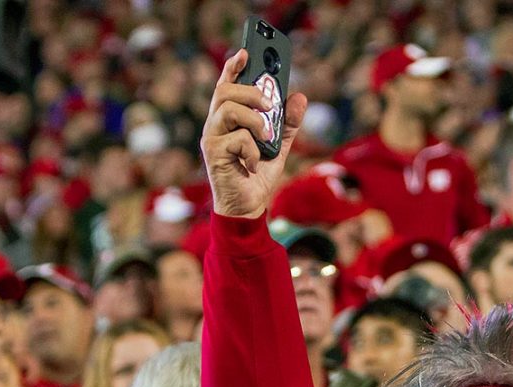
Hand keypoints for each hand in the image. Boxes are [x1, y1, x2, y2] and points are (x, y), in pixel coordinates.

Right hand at [201, 50, 308, 218]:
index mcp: (229, 119)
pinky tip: (254, 164)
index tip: (245, 52)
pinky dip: (252, 150)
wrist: (248, 207)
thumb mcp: (280, 146)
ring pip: (228, 109)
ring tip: (266, 137)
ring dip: (254, 120)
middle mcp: (216, 125)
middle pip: (225, 91)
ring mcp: (212, 138)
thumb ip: (288, 124)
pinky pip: (237, 138)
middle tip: (270, 104)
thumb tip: (300, 97)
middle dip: (251, 91)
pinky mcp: (213, 154)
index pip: (227, 85)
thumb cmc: (257, 175)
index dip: (233, 67)